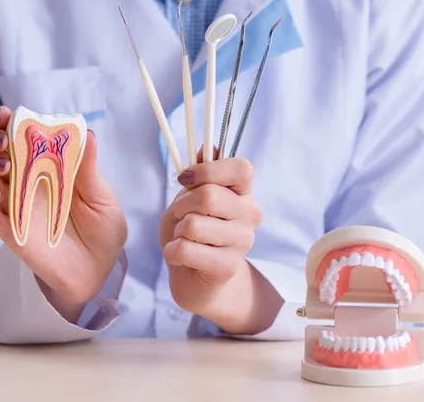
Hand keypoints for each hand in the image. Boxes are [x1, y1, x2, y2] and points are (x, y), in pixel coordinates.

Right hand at [0, 106, 127, 321]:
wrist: (99, 270)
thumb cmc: (103, 230)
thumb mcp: (101, 197)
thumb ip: (88, 168)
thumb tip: (87, 132)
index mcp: (45, 167)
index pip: (18, 138)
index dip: (7, 123)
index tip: (6, 114)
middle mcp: (24, 182)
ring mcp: (13, 205)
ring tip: (2, 165)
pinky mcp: (8, 230)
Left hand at [159, 152, 281, 334]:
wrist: (195, 277)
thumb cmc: (193, 232)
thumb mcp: (191, 197)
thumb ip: (201, 173)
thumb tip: (209, 147)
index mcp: (243, 192)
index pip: (241, 168)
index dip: (208, 170)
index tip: (188, 180)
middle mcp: (250, 215)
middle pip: (208, 196)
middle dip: (182, 204)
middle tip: (182, 216)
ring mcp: (242, 242)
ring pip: (194, 224)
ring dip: (178, 231)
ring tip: (185, 238)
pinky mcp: (227, 267)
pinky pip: (186, 250)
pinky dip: (173, 251)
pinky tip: (182, 256)